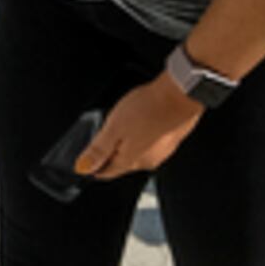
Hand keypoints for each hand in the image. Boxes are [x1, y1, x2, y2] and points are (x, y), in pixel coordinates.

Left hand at [73, 77, 205, 179]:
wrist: (181, 93)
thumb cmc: (149, 107)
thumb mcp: (114, 127)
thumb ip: (98, 149)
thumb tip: (83, 167)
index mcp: (130, 161)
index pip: (106, 172)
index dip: (94, 165)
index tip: (87, 158)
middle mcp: (148, 161)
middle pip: (122, 162)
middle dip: (112, 150)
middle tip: (107, 131)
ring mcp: (163, 152)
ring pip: (138, 151)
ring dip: (130, 140)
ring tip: (126, 122)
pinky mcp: (173, 140)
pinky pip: (152, 141)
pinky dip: (145, 133)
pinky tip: (144, 119)